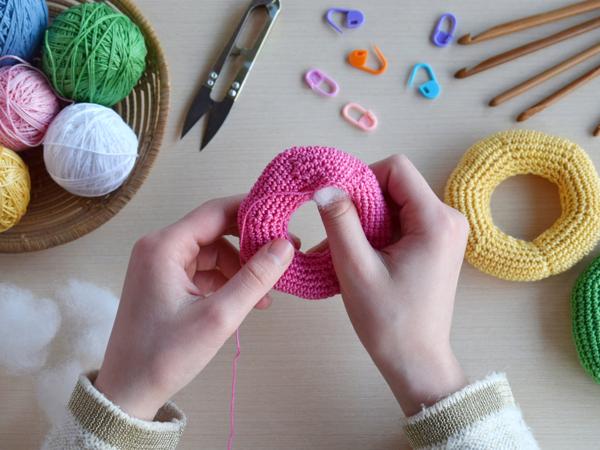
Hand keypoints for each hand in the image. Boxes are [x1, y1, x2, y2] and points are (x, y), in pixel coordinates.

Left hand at [94, 196, 293, 419]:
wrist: (127, 393)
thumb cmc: (166, 355)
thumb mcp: (218, 316)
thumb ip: (255, 278)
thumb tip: (285, 245)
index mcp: (164, 246)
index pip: (215, 211)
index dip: (251, 212)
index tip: (283, 220)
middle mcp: (158, 248)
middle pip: (214, 231)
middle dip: (249, 245)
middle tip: (283, 256)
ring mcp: (159, 266)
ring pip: (211, 252)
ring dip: (240, 268)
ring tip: (265, 293)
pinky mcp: (163, 283)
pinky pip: (202, 270)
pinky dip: (225, 281)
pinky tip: (245, 300)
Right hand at [317, 155, 468, 415]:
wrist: (415, 360)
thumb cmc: (388, 321)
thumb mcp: (356, 268)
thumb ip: (340, 221)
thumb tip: (324, 186)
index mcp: (436, 220)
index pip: (396, 168)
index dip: (362, 178)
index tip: (340, 206)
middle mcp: (448, 219)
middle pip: (396, 185)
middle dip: (362, 204)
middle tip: (340, 234)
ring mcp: (445, 232)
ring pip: (395, 203)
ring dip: (366, 221)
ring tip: (345, 250)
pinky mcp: (436, 245)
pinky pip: (401, 222)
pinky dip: (377, 233)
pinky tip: (360, 256)